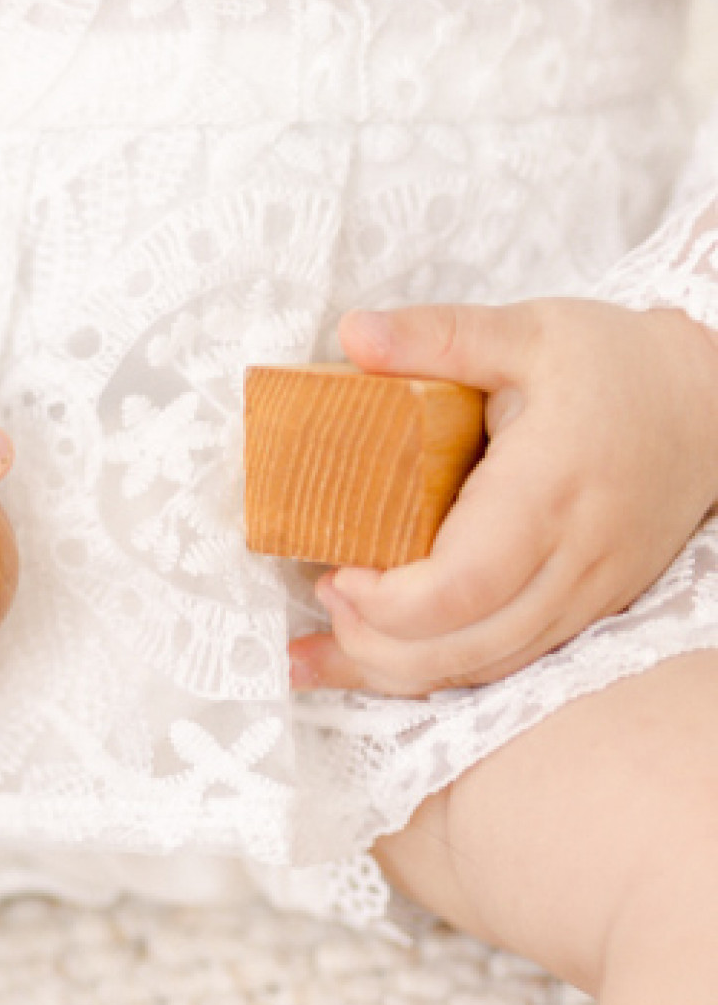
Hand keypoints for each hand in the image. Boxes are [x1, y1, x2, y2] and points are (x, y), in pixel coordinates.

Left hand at [289, 299, 717, 697]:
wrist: (710, 404)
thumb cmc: (616, 366)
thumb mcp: (529, 331)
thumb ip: (439, 335)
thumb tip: (352, 333)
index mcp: (548, 491)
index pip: (461, 586)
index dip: (387, 601)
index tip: (337, 570)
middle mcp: (572, 560)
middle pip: (464, 648)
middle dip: (376, 645)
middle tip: (325, 597)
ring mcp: (585, 596)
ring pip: (484, 670)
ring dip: (398, 672)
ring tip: (330, 642)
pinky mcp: (586, 612)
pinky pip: (507, 665)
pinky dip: (438, 673)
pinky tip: (380, 663)